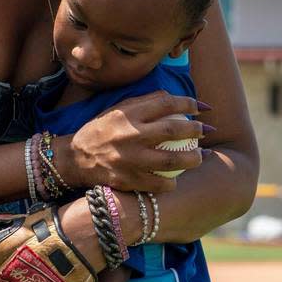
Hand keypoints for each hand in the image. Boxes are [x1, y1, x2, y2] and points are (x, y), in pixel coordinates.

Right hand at [62, 91, 205, 192]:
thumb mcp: (117, 109)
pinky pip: (158, 184)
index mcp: (128, 113)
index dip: (188, 103)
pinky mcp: (128, 180)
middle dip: (196, 130)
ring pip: (171, 160)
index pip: (166, 103)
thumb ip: (144, 102)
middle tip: (205, 131)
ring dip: (192, 158)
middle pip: (173, 131)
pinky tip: (177, 180)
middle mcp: (130, 135)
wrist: (75, 158)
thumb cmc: (102, 130)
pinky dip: (170, 182)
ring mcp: (130, 159)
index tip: (200, 108)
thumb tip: (173, 97)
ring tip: (200, 156)